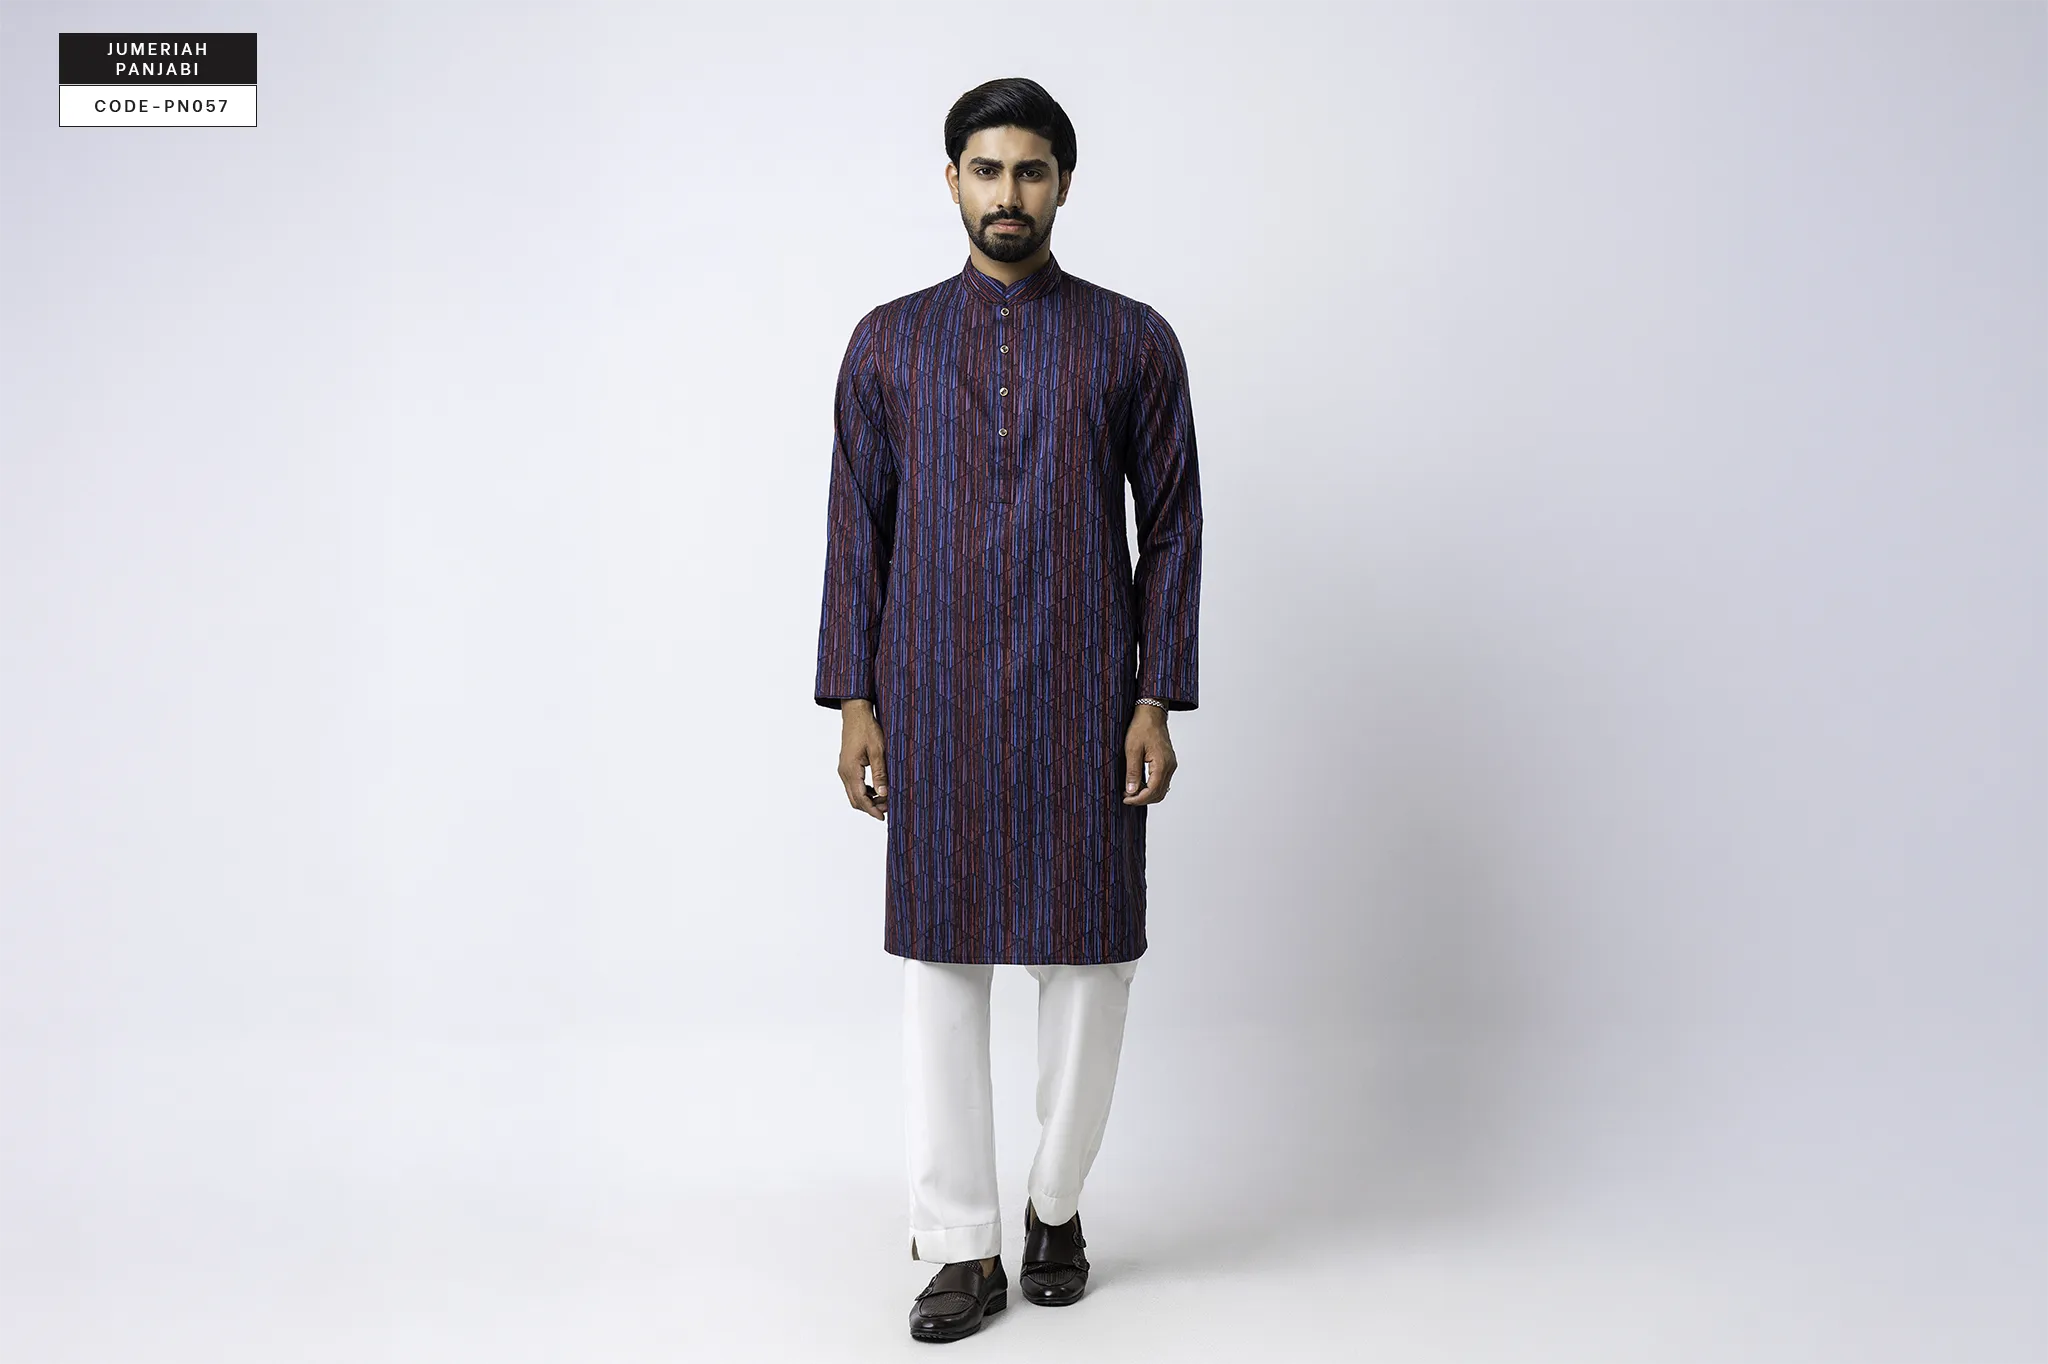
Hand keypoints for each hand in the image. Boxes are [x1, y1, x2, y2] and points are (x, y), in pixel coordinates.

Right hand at [837, 701, 888, 819]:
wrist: (855, 714)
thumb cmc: (867, 729)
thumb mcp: (878, 751)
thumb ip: (880, 773)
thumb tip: (884, 794)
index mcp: (851, 770)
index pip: (861, 799)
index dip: (872, 810)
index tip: (883, 817)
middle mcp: (844, 772)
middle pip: (855, 800)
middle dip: (871, 807)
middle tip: (888, 808)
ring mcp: (843, 769)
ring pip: (854, 794)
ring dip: (868, 800)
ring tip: (885, 799)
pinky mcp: (846, 766)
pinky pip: (853, 785)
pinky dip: (865, 791)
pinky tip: (878, 789)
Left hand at [1122, 705, 1176, 803]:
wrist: (1152, 713)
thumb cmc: (1141, 728)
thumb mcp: (1132, 750)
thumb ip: (1133, 772)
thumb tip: (1131, 791)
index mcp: (1162, 764)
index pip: (1152, 791)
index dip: (1138, 799)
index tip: (1125, 799)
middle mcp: (1170, 767)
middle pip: (1159, 794)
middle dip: (1142, 799)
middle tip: (1126, 796)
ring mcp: (1170, 765)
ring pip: (1161, 789)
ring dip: (1147, 794)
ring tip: (1130, 790)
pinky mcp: (1168, 763)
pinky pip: (1162, 781)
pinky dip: (1151, 787)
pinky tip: (1139, 783)